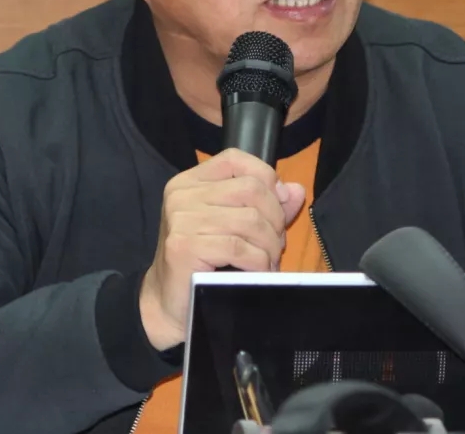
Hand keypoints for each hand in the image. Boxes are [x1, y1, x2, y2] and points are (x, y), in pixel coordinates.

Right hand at [139, 148, 305, 349]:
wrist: (169, 304)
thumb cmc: (204, 263)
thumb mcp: (234, 226)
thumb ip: (264, 205)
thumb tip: (295, 190)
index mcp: (190, 181)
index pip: (235, 159)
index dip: (266, 177)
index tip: (278, 206)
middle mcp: (182, 194)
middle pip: (250, 188)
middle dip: (275, 218)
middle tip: (274, 244)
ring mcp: (180, 219)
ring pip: (250, 219)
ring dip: (269, 245)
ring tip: (268, 261)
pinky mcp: (184, 246)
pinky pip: (239, 247)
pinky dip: (259, 262)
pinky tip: (258, 272)